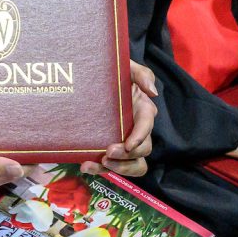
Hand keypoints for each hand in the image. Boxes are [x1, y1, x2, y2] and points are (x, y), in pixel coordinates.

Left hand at [81, 61, 157, 176]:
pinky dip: (99, 170)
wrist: (91, 76)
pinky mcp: (109, 149)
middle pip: (143, 150)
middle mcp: (136, 129)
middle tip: (107, 153)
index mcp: (142, 110)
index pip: (146, 126)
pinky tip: (85, 166)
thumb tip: (153, 92)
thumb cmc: (112, 71)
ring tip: (99, 164)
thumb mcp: (127, 66)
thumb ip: (141, 74)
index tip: (128, 144)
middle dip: (128, 156)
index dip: (140, 137)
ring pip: (132, 164)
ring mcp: (124, 141)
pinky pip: (111, 166)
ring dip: (118, 168)